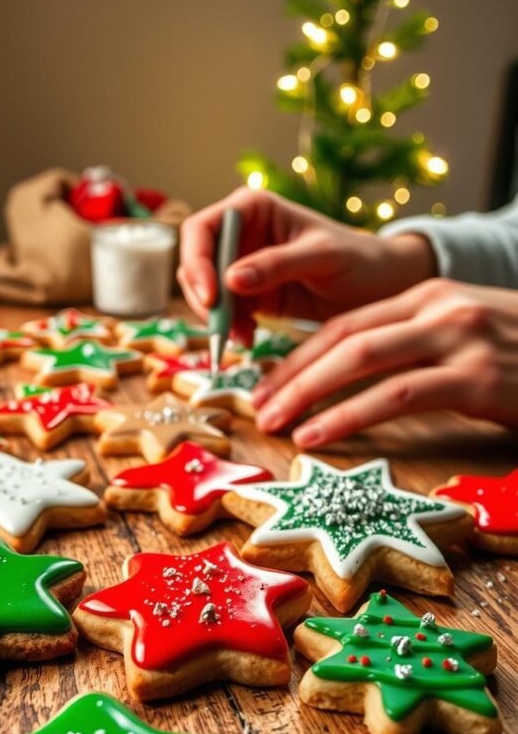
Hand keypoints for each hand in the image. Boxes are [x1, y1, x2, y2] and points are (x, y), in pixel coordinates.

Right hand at [177, 187, 434, 343]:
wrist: (380, 288)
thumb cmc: (359, 260)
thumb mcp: (323, 257)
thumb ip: (278, 264)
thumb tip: (230, 280)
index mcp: (254, 209)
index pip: (202, 230)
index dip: (197, 262)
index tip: (212, 297)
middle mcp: (242, 233)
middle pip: (196, 263)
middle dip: (203, 298)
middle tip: (222, 329)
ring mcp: (243, 265)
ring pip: (205, 291)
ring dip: (216, 317)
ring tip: (242, 337)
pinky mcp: (250, 295)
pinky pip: (223, 311)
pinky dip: (229, 327)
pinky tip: (249, 337)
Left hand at [252, 278, 517, 443]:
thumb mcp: (467, 339)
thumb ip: (417, 347)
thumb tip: (356, 378)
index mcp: (431, 297)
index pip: (349, 322)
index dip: (302, 354)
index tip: (269, 384)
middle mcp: (441, 309)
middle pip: (345, 337)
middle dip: (293, 373)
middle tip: (256, 406)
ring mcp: (460, 339)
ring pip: (362, 360)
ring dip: (308, 393)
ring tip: (274, 423)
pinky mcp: (477, 378)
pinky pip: (396, 396)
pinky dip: (349, 416)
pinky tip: (318, 435)